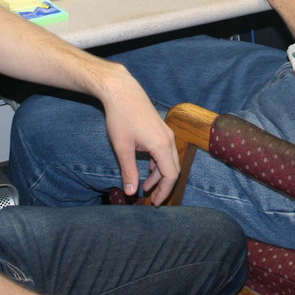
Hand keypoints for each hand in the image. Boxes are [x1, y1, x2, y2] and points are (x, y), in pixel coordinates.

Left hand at [102, 79, 178, 204]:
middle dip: (164, 186)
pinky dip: (159, 163)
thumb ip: (129, 171)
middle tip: (152, 199)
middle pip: (173, 169)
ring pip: (169, 160)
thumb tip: (131, 192)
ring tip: (145, 186)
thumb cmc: (121, 117)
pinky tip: (147, 168)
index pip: (171, 175)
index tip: (155, 203)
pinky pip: (165, 151)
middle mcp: (169, 140)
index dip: (165, 192)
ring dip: (160, 175)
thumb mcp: (122, 148)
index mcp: (162, 146)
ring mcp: (166, 133)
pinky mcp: (161, 129)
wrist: (121, 91)